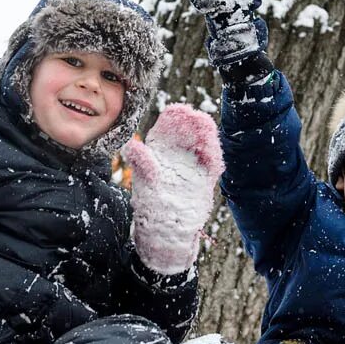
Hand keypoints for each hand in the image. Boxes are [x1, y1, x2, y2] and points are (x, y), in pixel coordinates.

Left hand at [123, 105, 224, 274]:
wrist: (167, 232)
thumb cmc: (151, 208)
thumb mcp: (144, 185)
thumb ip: (142, 164)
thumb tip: (131, 145)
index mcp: (161, 152)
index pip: (168, 129)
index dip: (173, 118)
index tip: (177, 111)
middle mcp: (178, 156)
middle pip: (189, 134)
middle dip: (193, 124)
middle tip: (195, 116)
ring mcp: (193, 166)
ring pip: (203, 146)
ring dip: (206, 137)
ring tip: (206, 127)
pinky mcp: (205, 180)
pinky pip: (212, 165)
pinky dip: (213, 158)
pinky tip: (212, 154)